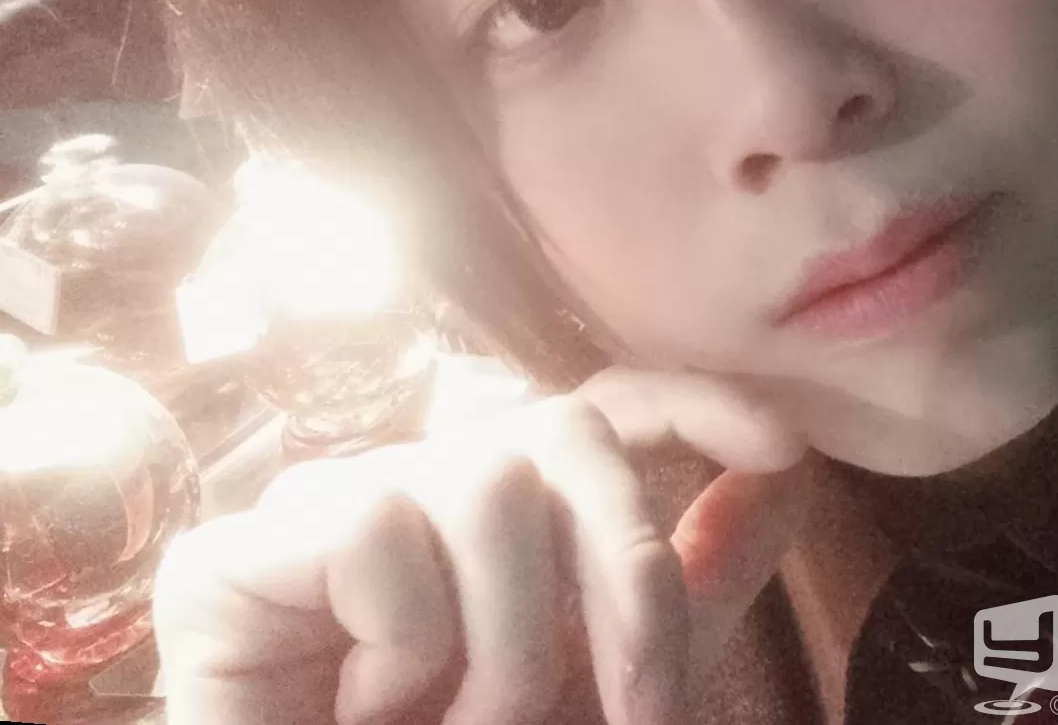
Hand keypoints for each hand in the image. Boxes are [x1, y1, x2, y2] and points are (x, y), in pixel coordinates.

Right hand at [153, 367, 808, 724]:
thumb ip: (685, 592)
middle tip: (640, 714)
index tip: (776, 446)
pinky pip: (379, 526)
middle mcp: (418, 482)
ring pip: (488, 481)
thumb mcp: (603, 689)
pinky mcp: (242, 546)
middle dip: (631, 579)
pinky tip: (364, 706)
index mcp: (498, 510)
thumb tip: (778, 482)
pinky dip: (405, 646)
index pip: (593, 407)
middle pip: (566, 433)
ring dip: (511, 645)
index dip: (686, 402)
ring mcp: (331, 501)